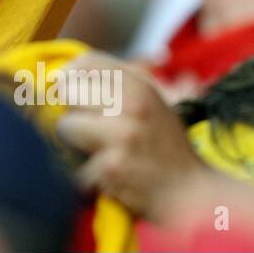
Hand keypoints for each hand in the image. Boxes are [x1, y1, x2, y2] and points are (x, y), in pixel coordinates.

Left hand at [54, 51, 206, 222]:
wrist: (189, 191)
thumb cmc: (163, 145)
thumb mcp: (150, 101)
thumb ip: (115, 83)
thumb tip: (64, 72)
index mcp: (140, 86)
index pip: (86, 62)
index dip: (70, 74)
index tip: (70, 88)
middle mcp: (131, 105)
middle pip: (68, 91)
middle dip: (71, 111)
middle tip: (87, 126)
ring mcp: (120, 136)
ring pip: (65, 127)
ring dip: (74, 144)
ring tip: (98, 152)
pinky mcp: (111, 167)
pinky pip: (75, 166)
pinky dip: (87, 176)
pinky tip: (108, 176)